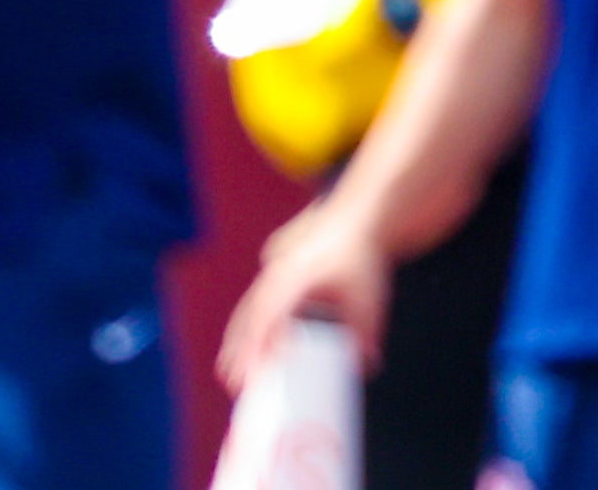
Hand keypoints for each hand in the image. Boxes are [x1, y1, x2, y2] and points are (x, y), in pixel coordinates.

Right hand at [220, 207, 391, 389]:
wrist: (355, 215)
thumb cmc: (359, 253)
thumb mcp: (369, 294)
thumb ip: (364, 329)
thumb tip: (362, 362)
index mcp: (296, 273)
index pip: (270, 313)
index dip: (258, 342)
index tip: (251, 368)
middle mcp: (277, 271)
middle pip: (250, 314)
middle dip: (239, 349)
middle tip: (231, 382)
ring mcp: (272, 269)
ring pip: (249, 309)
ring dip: (238, 340)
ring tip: (228, 371)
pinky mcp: (275, 272)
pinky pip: (255, 303)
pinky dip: (248, 327)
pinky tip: (243, 347)